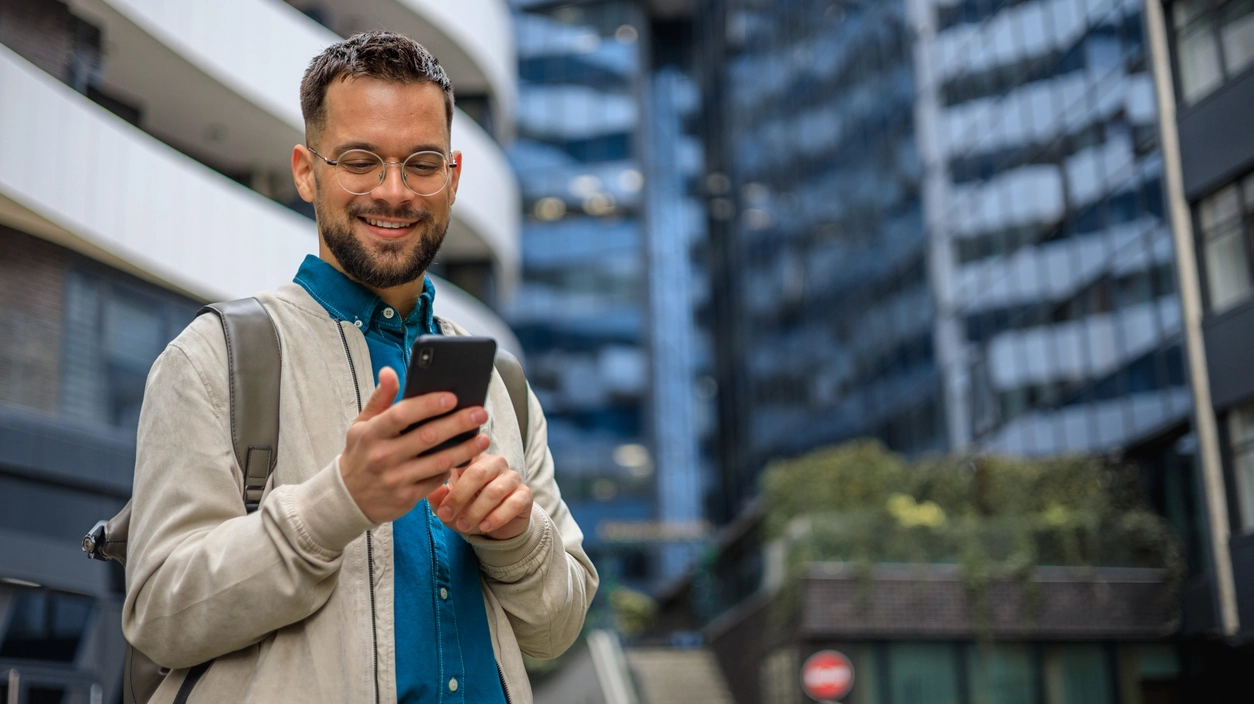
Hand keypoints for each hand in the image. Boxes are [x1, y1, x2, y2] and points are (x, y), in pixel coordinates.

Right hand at [339, 367, 489, 523]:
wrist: (348, 498)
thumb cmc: (361, 453)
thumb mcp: (362, 425)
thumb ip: (380, 398)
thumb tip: (389, 371)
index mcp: (372, 433)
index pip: (401, 414)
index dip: (428, 405)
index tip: (453, 397)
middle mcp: (382, 456)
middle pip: (427, 437)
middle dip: (457, 424)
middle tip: (481, 413)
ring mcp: (395, 478)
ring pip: (437, 462)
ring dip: (465, 450)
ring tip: (484, 438)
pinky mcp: (406, 497)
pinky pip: (436, 481)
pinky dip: (453, 469)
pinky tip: (467, 458)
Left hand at [428, 454, 532, 539]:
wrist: (496, 527)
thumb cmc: (468, 509)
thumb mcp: (449, 506)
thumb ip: (438, 498)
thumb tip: (432, 490)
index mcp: (474, 458)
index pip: (462, 460)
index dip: (448, 481)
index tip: (440, 507)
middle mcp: (496, 463)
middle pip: (478, 473)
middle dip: (460, 497)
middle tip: (447, 517)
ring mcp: (512, 477)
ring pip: (495, 491)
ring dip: (476, 511)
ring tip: (463, 526)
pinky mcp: (525, 494)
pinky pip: (513, 504)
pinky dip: (497, 517)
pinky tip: (485, 526)